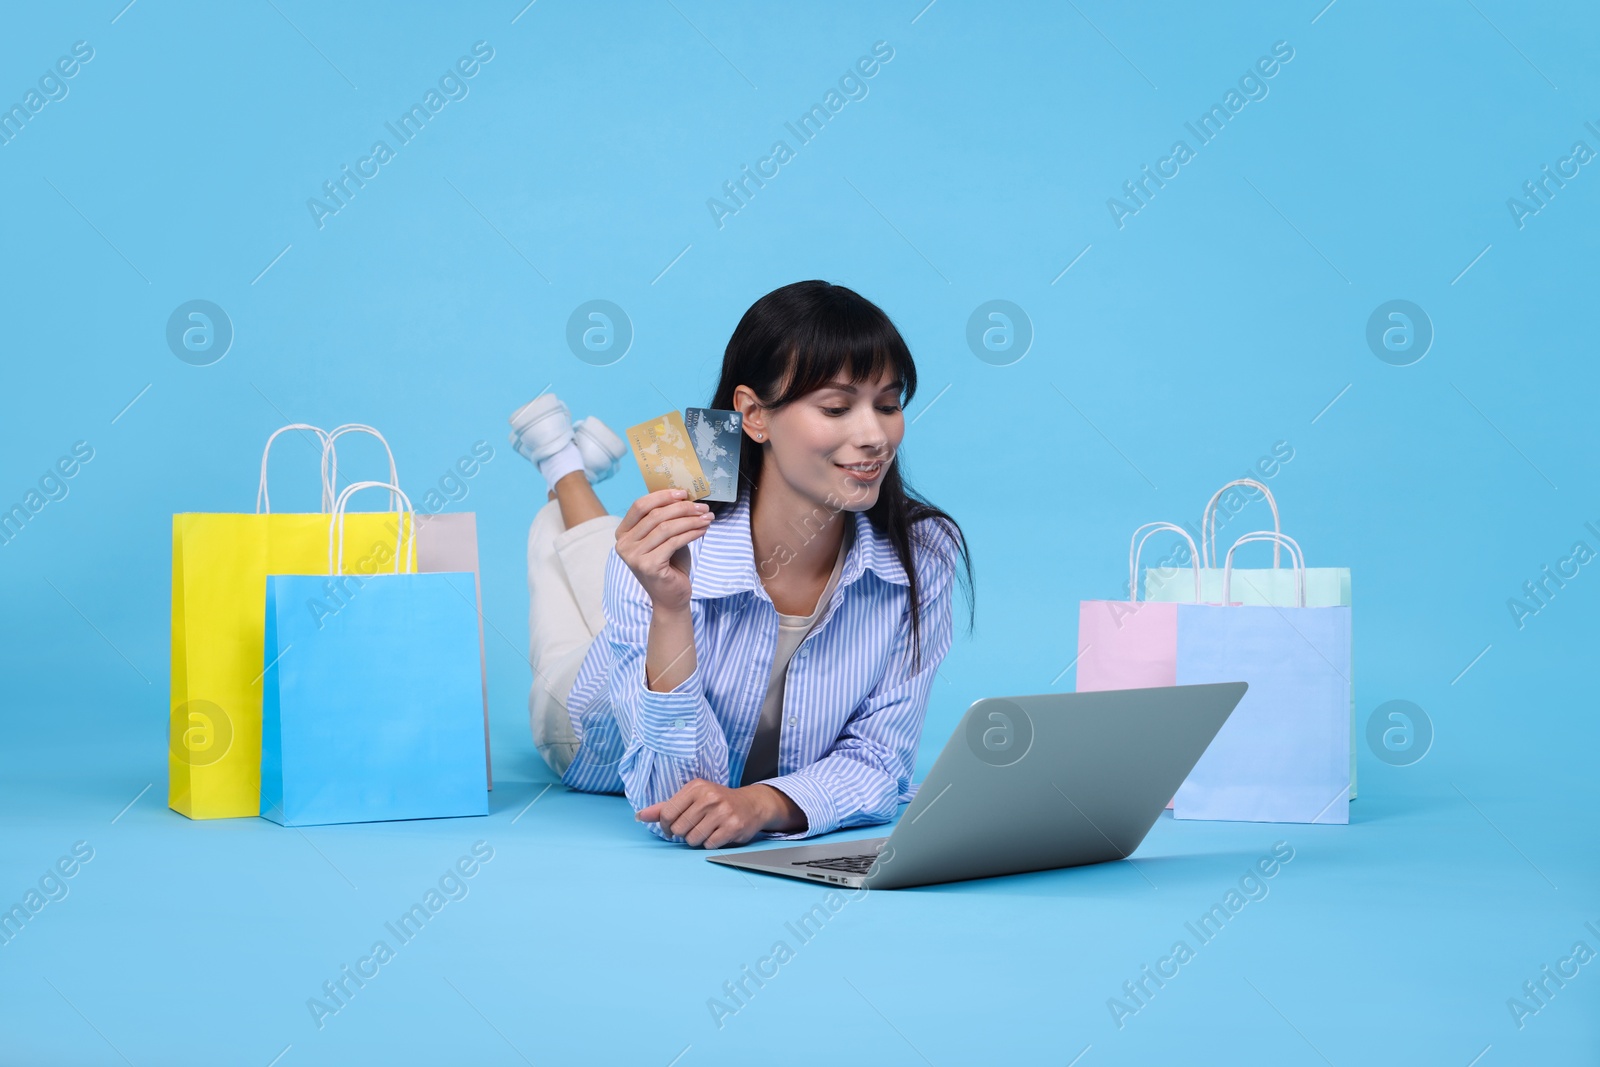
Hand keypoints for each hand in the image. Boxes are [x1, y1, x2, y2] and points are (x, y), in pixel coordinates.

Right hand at [615, 489, 712, 612]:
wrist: (671, 597)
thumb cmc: (669, 564)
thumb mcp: (664, 537)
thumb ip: (665, 519)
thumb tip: (683, 496)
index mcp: (623, 533)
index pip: (640, 506)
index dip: (662, 496)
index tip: (683, 493)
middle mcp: (623, 544)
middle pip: (655, 515)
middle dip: (682, 508)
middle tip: (703, 508)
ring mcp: (634, 556)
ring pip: (666, 527)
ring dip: (690, 520)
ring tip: (707, 518)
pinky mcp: (648, 566)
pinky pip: (673, 542)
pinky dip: (691, 533)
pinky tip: (703, 530)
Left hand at [637, 779, 805, 847]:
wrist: (752, 804)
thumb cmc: (717, 802)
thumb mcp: (692, 798)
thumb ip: (665, 807)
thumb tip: (640, 815)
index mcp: (696, 787)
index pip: (667, 813)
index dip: (666, 826)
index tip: (672, 828)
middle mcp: (709, 796)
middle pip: (679, 828)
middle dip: (683, 834)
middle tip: (694, 828)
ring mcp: (722, 811)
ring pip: (693, 839)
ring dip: (696, 840)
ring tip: (706, 830)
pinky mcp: (733, 826)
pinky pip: (709, 845)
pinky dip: (710, 844)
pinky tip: (717, 834)